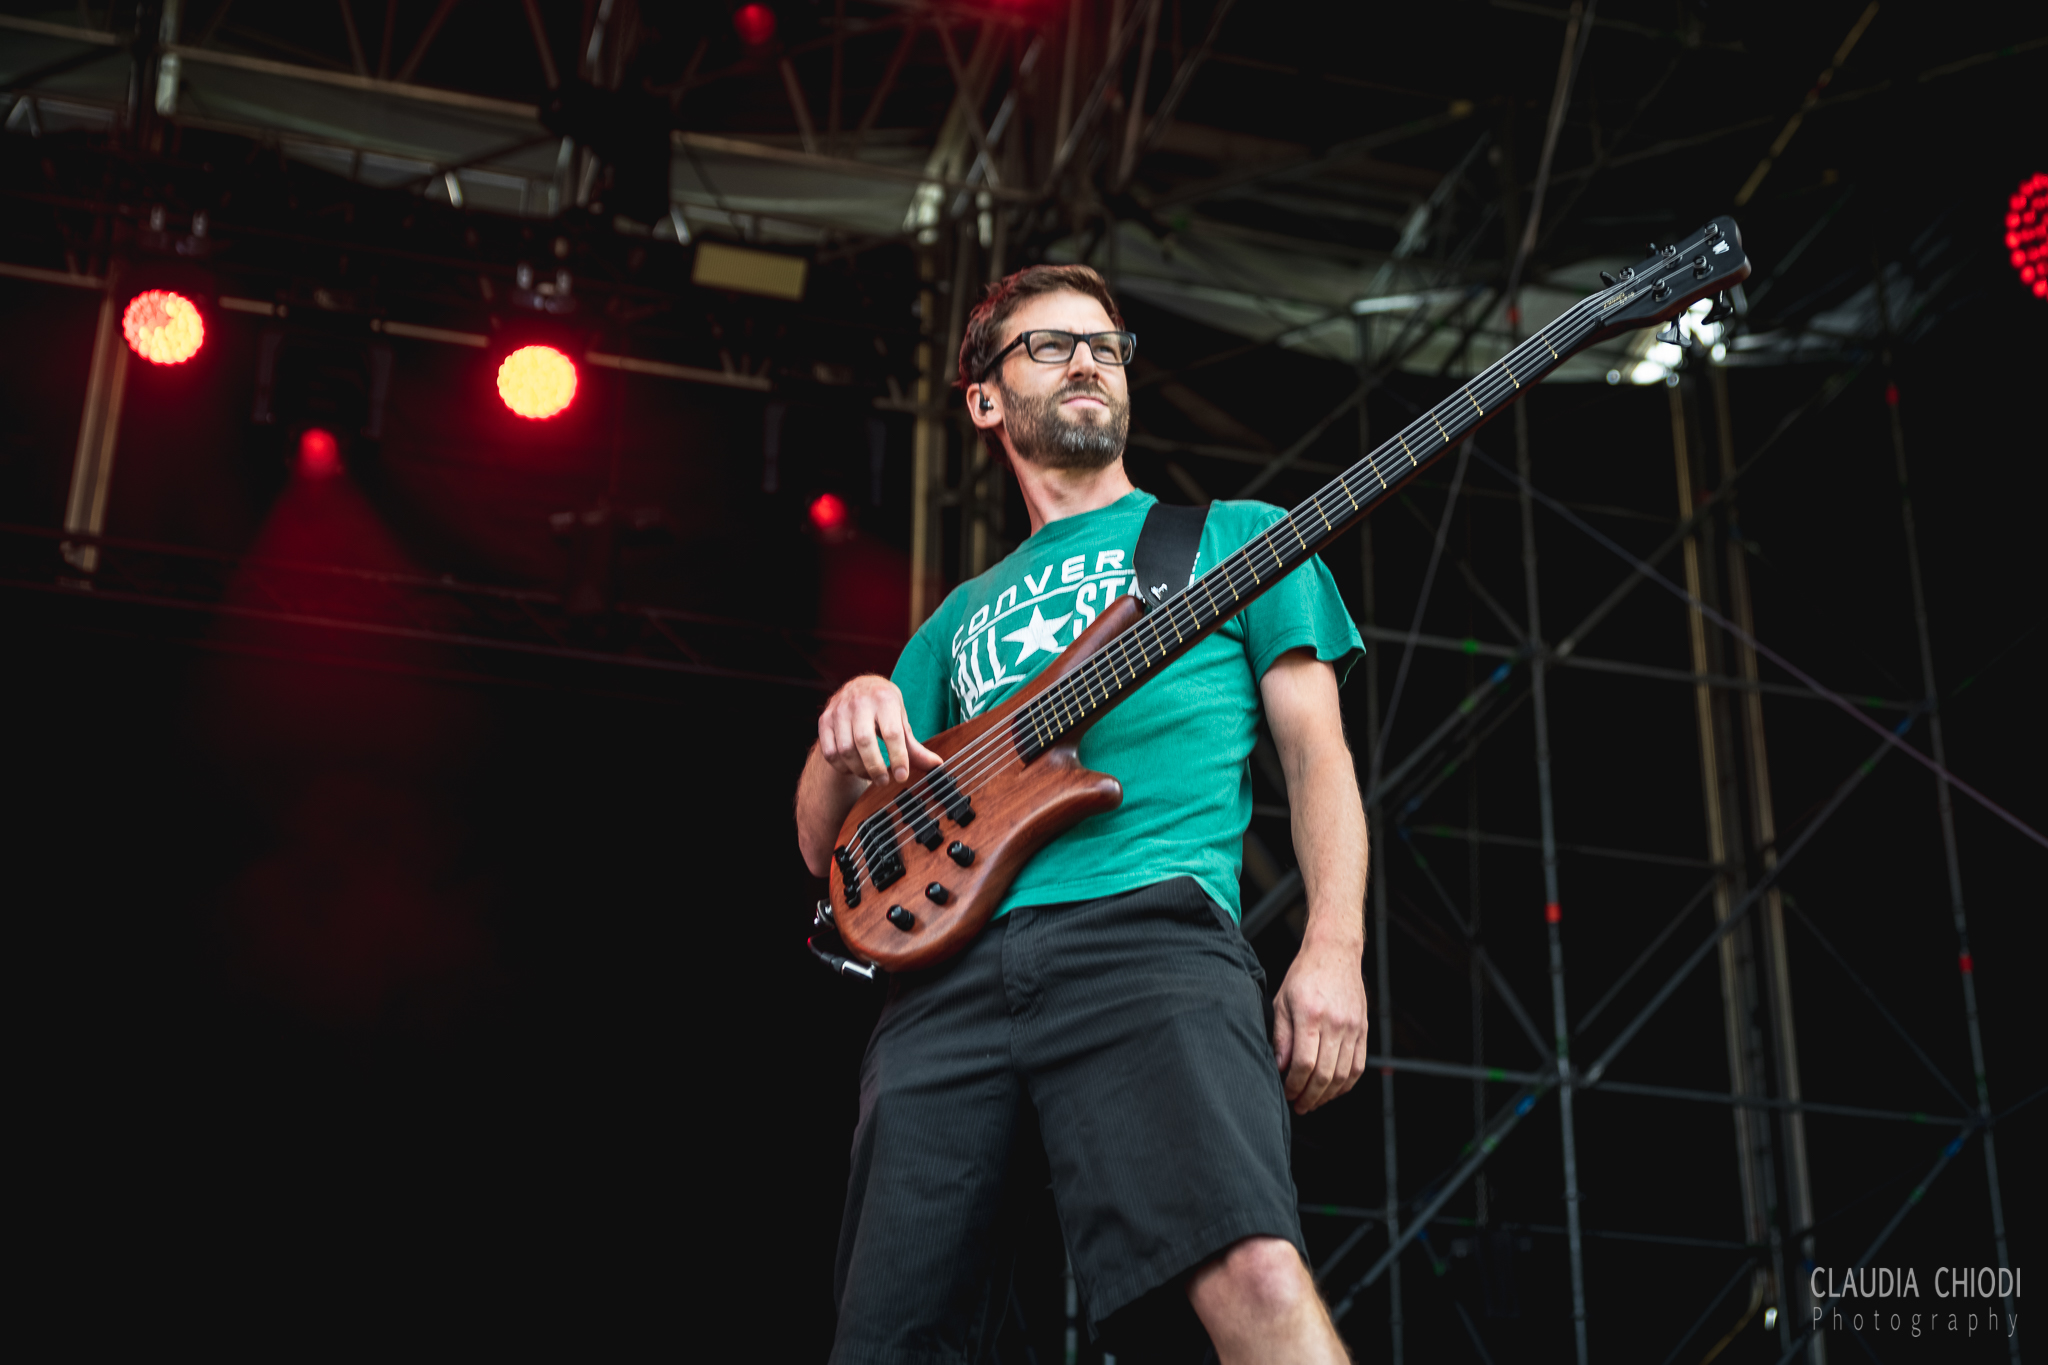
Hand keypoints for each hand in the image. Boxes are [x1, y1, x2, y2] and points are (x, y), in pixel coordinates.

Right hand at [816, 674, 941, 787]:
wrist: (859, 687)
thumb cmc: (885, 708)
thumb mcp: (901, 720)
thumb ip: (914, 746)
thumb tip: (936, 766)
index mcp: (884, 698)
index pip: (892, 733)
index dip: (898, 758)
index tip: (902, 776)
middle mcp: (859, 701)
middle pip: (864, 742)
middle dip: (875, 767)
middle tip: (884, 781)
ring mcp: (838, 710)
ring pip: (845, 749)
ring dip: (859, 769)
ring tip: (871, 775)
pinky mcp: (824, 720)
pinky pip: (829, 752)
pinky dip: (842, 767)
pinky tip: (854, 768)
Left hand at [1271, 936, 1367, 1113]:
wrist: (1335, 952)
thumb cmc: (1304, 975)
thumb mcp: (1282, 1002)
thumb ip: (1281, 1036)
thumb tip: (1280, 1068)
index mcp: (1311, 1015)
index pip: (1304, 1064)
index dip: (1294, 1085)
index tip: (1287, 1092)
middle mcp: (1335, 1023)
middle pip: (1325, 1075)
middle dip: (1310, 1096)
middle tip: (1299, 1105)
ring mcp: (1353, 1028)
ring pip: (1344, 1075)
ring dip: (1328, 1095)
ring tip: (1313, 1101)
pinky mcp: (1364, 1029)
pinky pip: (1359, 1066)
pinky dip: (1346, 1084)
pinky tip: (1333, 1090)